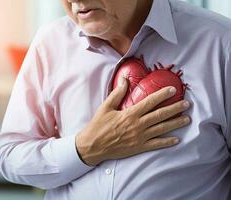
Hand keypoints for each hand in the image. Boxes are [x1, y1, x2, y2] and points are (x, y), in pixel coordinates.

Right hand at [76, 78, 190, 165]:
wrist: (93, 146)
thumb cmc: (98, 125)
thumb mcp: (106, 107)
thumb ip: (117, 93)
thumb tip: (125, 80)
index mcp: (130, 113)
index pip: (150, 102)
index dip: (162, 95)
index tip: (173, 90)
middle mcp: (137, 125)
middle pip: (160, 115)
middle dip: (175, 109)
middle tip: (186, 104)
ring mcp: (139, 137)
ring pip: (162, 129)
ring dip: (175, 123)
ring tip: (187, 119)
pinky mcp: (139, 147)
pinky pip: (156, 144)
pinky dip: (167, 142)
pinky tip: (176, 139)